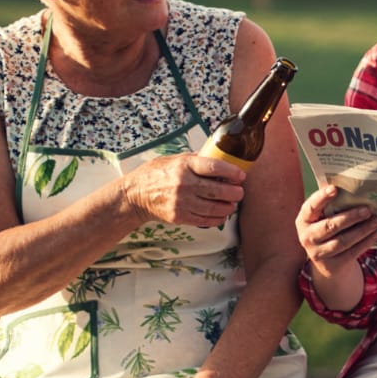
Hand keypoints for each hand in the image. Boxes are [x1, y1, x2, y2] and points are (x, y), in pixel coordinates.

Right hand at [123, 153, 245, 228]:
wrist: (135, 195)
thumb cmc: (156, 174)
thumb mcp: (173, 159)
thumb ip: (195, 159)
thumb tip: (219, 157)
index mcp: (184, 166)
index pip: (214, 167)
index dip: (232, 172)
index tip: (241, 176)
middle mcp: (184, 184)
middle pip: (219, 191)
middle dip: (235, 193)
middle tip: (240, 192)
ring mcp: (181, 202)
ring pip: (215, 208)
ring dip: (229, 207)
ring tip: (232, 203)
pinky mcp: (180, 217)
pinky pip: (206, 220)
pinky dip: (218, 218)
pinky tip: (221, 213)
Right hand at [296, 185, 376, 273]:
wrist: (328, 263)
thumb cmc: (329, 231)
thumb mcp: (325, 219)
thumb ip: (334, 206)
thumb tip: (357, 189)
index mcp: (304, 220)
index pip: (310, 207)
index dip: (321, 197)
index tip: (334, 188)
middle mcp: (307, 237)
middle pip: (329, 226)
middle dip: (350, 217)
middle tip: (368, 210)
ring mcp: (317, 253)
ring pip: (342, 241)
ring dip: (361, 230)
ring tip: (376, 222)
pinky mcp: (331, 265)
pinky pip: (351, 253)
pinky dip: (365, 243)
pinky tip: (375, 235)